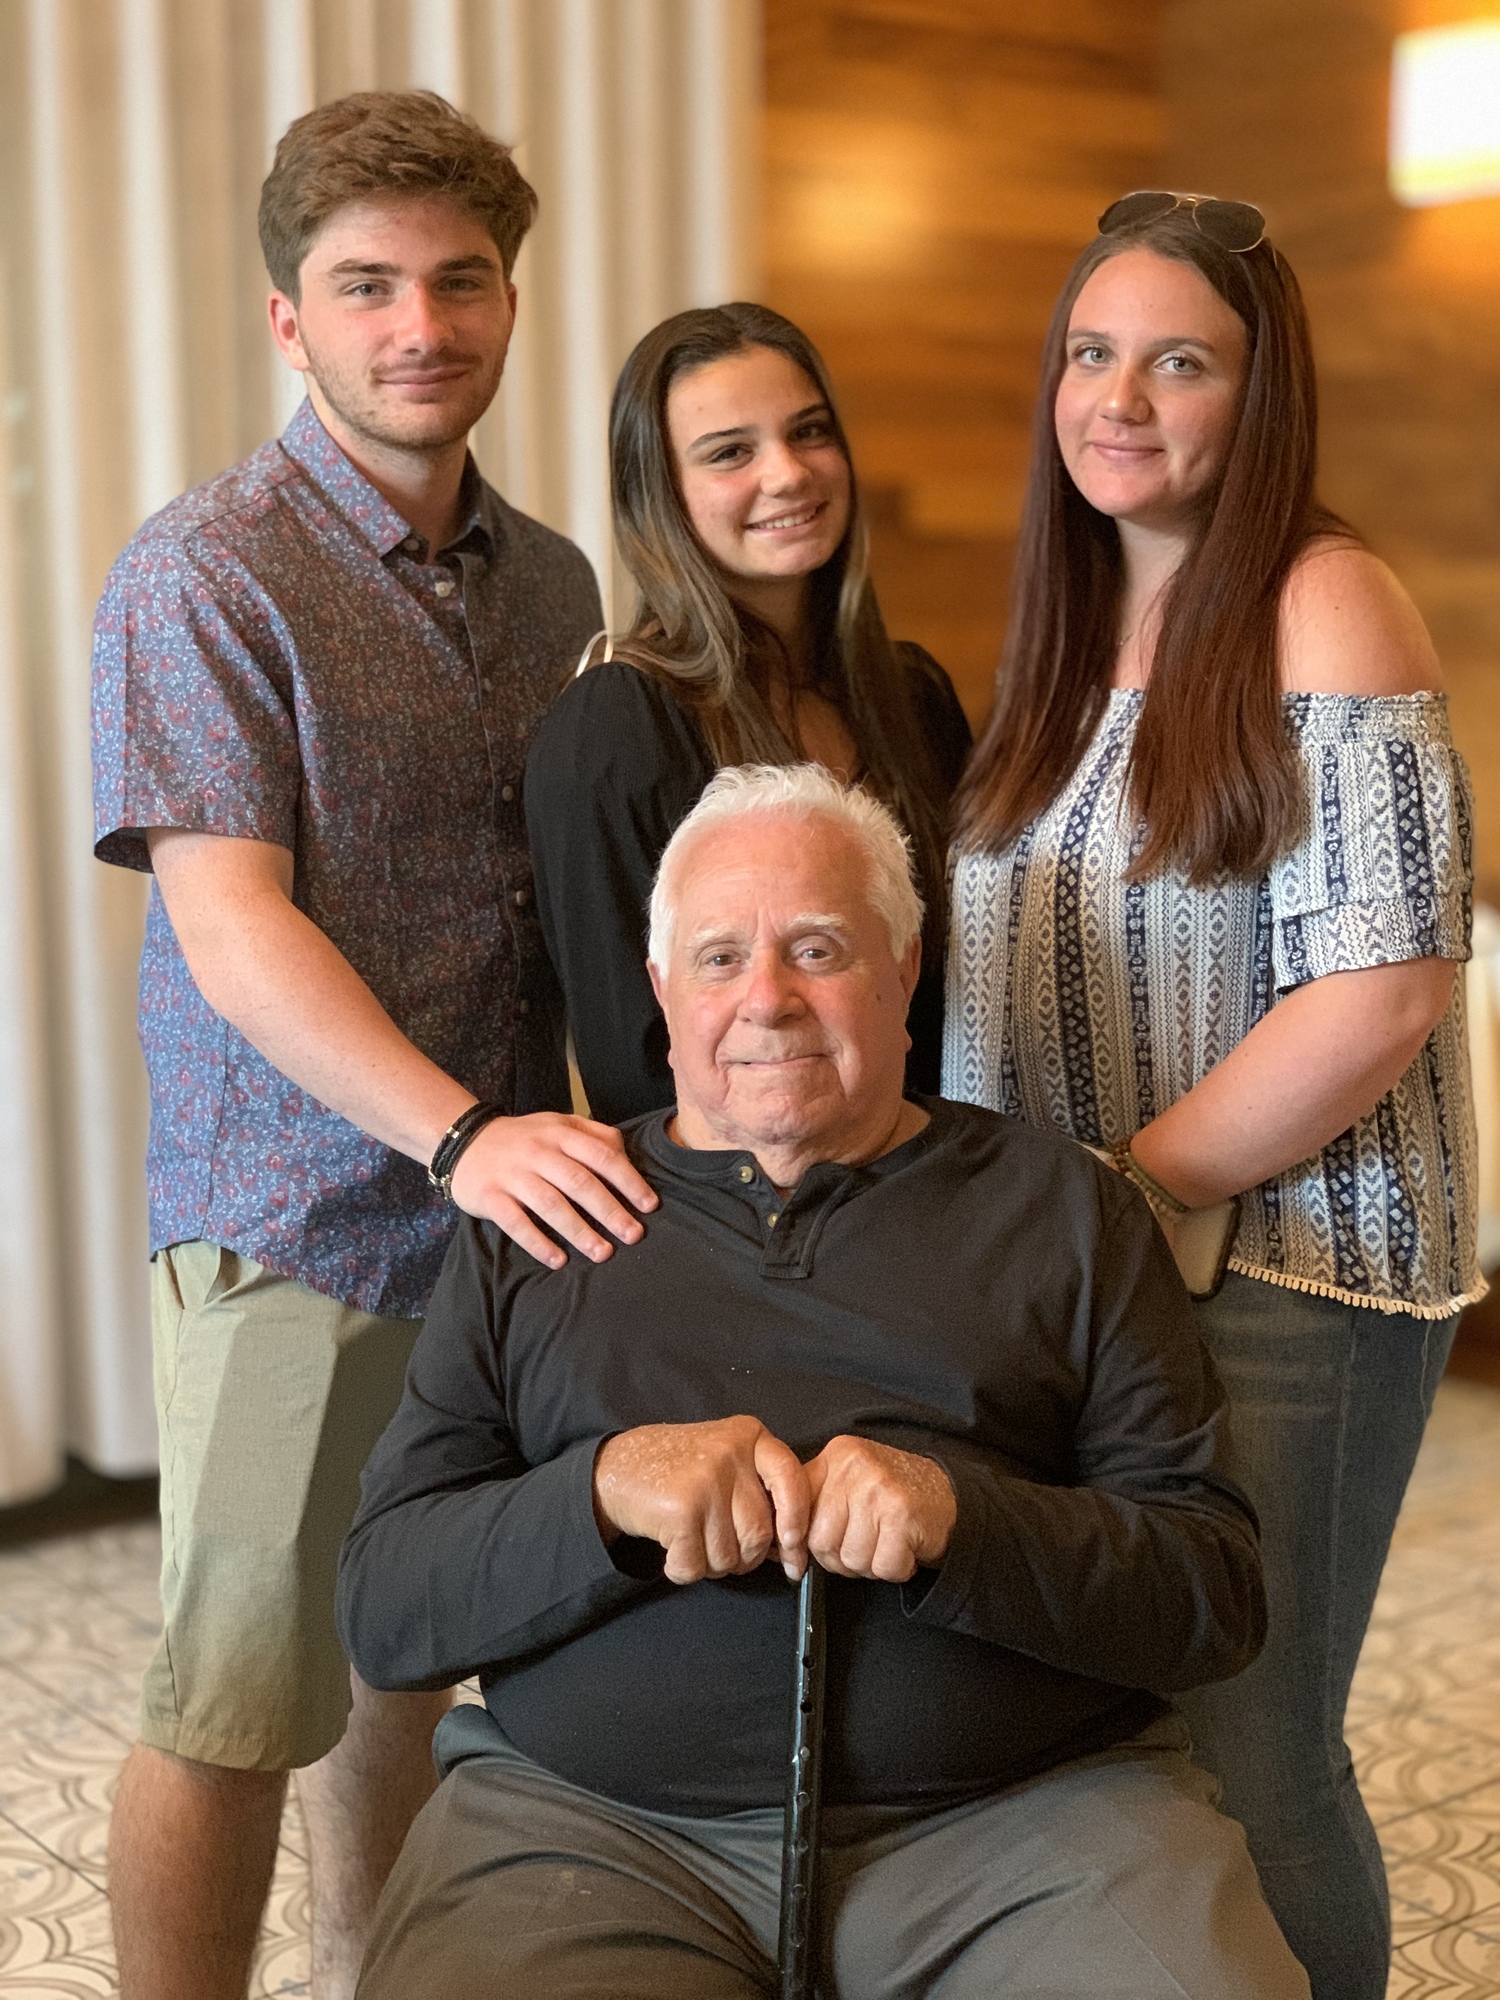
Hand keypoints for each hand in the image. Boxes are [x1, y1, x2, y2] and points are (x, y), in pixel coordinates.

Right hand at [448, 1112, 657, 1268]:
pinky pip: (516, 1223)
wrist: (464, 1141)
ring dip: (579, 1231)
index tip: (649, 1205)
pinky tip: (559, 1261)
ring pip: (551, 1204)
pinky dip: (538, 1243)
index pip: (601, 1155)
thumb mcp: (558, 1124)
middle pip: (580, 1182)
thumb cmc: (524, 1138)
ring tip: (603, 1253)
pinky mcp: (490, 1197)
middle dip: (610, 1211)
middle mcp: (538, 1152)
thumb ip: (593, 1135)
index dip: (628, 1180)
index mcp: (560, 1133)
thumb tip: (626, 1156)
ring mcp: (513, 1175)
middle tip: (634, 1235)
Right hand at [592, 1417, 810, 1584]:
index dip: (797, 1523)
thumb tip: (792, 1553)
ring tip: (692, 1540)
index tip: (793, 1552)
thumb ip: (760, 1492)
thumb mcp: (727, 1460)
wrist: (617, 1466)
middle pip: (759, 1532)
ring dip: (711, 1565)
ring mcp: (705, 1480)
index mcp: (750, 1437)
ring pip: (729, 1556)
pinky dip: (683, 1570)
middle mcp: (730, 1453)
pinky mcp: (680, 1509)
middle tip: (719, 1547)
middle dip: (742, 1557)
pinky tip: (673, 1549)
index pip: (792, 1481)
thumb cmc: (680, 1470)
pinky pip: (696, 1565)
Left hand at [804, 1437, 956, 1582]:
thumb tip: (782, 1548)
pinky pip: (883, 1567)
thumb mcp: (850, 1482)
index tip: (798, 1560)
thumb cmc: (894, 1497)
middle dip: (841, 1557)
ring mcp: (879, 1489)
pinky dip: (896, 1569)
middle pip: (821, 1541)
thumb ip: (816, 1503)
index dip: (797, 1542)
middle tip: (865, 1545)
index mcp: (836, 1456)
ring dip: (870, 1565)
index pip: (797, 1509)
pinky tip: (904, 1548)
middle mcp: (855, 1466)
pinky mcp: (903, 1516)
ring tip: (886, 1542)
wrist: (951, 1496)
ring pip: (851, 1558)